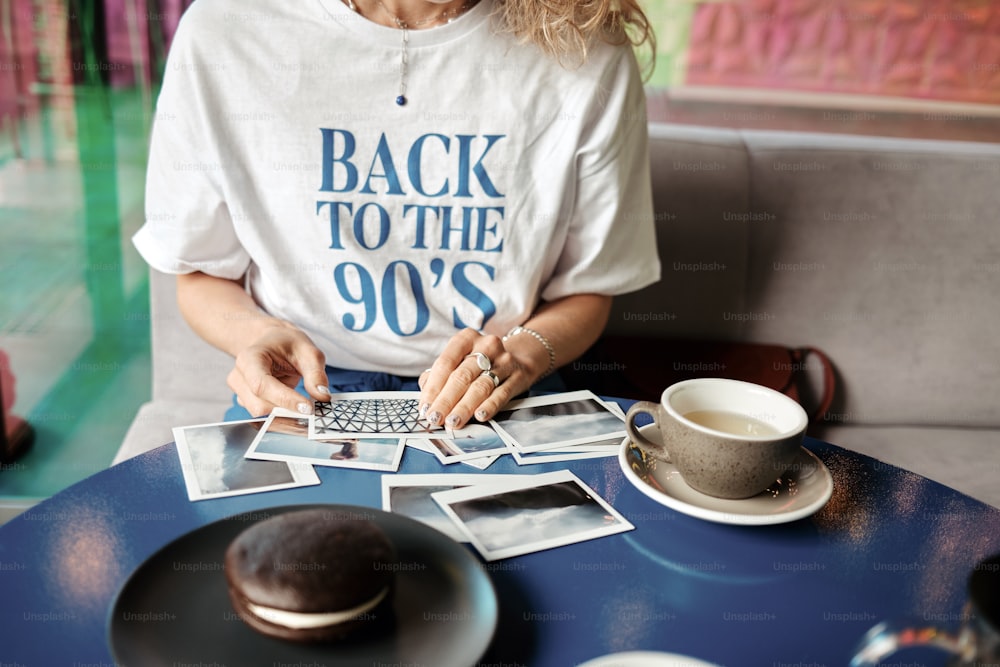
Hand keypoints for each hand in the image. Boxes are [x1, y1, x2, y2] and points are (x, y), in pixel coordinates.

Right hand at [226, 321, 329, 417]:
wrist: (274, 342)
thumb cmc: (288, 344)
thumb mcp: (308, 351)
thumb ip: (315, 373)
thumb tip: (322, 395)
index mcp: (249, 358)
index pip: (262, 385)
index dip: (285, 399)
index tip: (308, 408)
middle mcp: (239, 376)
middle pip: (259, 405)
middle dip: (286, 410)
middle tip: (311, 410)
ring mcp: (240, 391)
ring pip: (260, 414)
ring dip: (283, 414)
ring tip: (302, 405)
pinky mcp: (246, 401)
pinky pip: (262, 415)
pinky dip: (280, 415)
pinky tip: (293, 406)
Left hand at [417, 328, 545, 429]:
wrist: (519, 359)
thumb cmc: (480, 363)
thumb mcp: (460, 360)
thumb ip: (439, 375)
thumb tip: (426, 395)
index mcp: (466, 338)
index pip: (445, 362)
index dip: (433, 387)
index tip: (425, 407)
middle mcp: (486, 345)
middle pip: (461, 376)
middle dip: (446, 400)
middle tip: (435, 418)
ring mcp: (504, 361)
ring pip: (481, 386)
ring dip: (464, 407)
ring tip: (453, 421)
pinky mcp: (518, 376)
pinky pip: (502, 393)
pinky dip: (490, 406)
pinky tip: (480, 416)